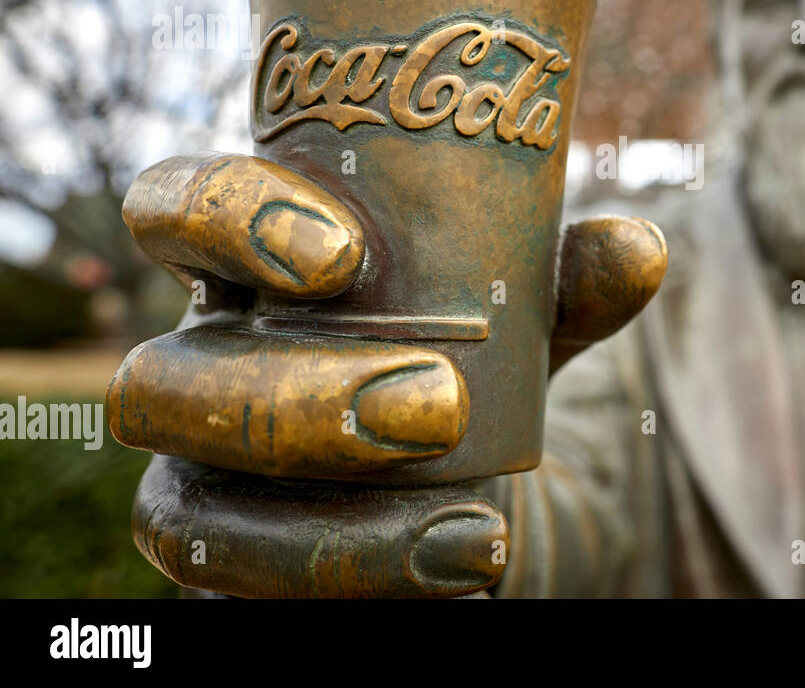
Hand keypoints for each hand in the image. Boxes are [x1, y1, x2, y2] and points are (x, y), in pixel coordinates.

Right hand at [110, 152, 665, 596]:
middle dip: (299, 399)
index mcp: (247, 274)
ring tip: (473, 527)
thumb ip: (566, 284)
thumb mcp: (518, 320)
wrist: (458, 483)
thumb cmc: (464, 360)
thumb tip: (638, 247)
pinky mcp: (225, 571)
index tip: (343, 257)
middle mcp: (196, 372)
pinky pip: (236, 599)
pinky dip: (354, 585)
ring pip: (177, 515)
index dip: (225, 218)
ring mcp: (196, 481)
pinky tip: (460, 567)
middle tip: (438, 403)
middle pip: (160, 381)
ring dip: (323, 530)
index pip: (175, 211)